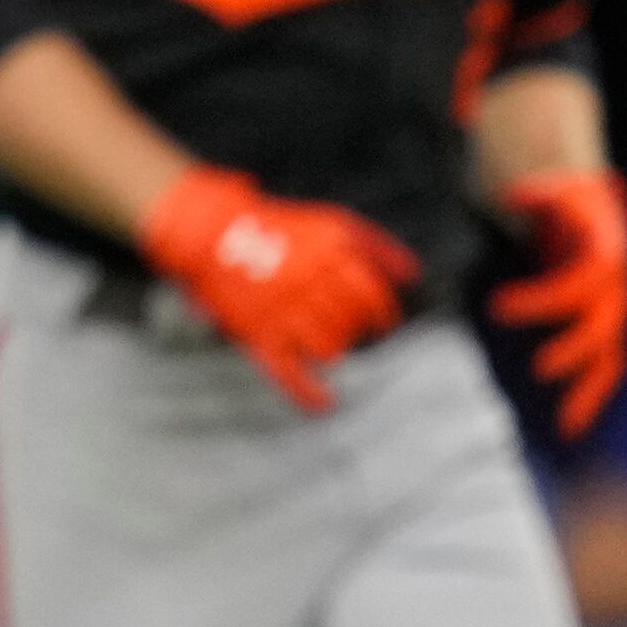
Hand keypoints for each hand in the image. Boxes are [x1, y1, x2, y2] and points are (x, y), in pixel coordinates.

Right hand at [140, 165, 415, 412]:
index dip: (383, 314)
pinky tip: (323, 404)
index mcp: (330, 252)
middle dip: (357, 330)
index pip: (372, 296)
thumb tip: (414, 274)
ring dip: (336, 351)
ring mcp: (282, 309)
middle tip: (352, 331)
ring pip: (328, 348)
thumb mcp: (333, 222)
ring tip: (332, 348)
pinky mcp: (257, 332)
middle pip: (351, 322)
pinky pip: (288, 372)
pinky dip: (307, 394)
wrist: (212, 231)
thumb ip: (376, 245)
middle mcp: (309, 281)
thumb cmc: (280, 226)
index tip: (384, 323)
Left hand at [489, 166, 626, 438]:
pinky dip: (590, 399)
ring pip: (609, 359)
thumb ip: (538, 194)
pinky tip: (569, 429)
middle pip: (602, 327)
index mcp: (608, 254)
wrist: (597, 211)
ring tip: (565, 427)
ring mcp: (614, 314)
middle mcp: (619, 289)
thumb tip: (515, 195)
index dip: (542, 299)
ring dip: (590, 393)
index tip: (496, 307)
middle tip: (538, 369)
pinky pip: (603, 369)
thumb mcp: (557, 187)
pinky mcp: (605, 332)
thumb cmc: (572, 199)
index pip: (579, 284)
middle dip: (573, 349)